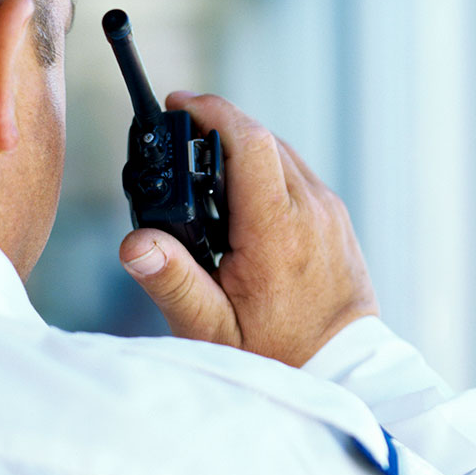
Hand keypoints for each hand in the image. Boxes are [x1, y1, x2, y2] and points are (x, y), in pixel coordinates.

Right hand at [118, 92, 378, 366]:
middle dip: (218, 129)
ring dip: (244, 150)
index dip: (211, 111)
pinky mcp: (339, 221)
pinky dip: (268, 172)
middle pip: (263, 140)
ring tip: (204, 171)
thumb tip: (134, 243)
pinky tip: (241, 200)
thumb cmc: (277, 354)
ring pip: (283, 155)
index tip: (178, 103)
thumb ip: (173, 281)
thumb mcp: (214, 328)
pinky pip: (300, 177)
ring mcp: (331, 213)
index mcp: (278, 230)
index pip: (249, 141)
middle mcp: (312, 210)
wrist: (341, 371)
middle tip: (178, 139)